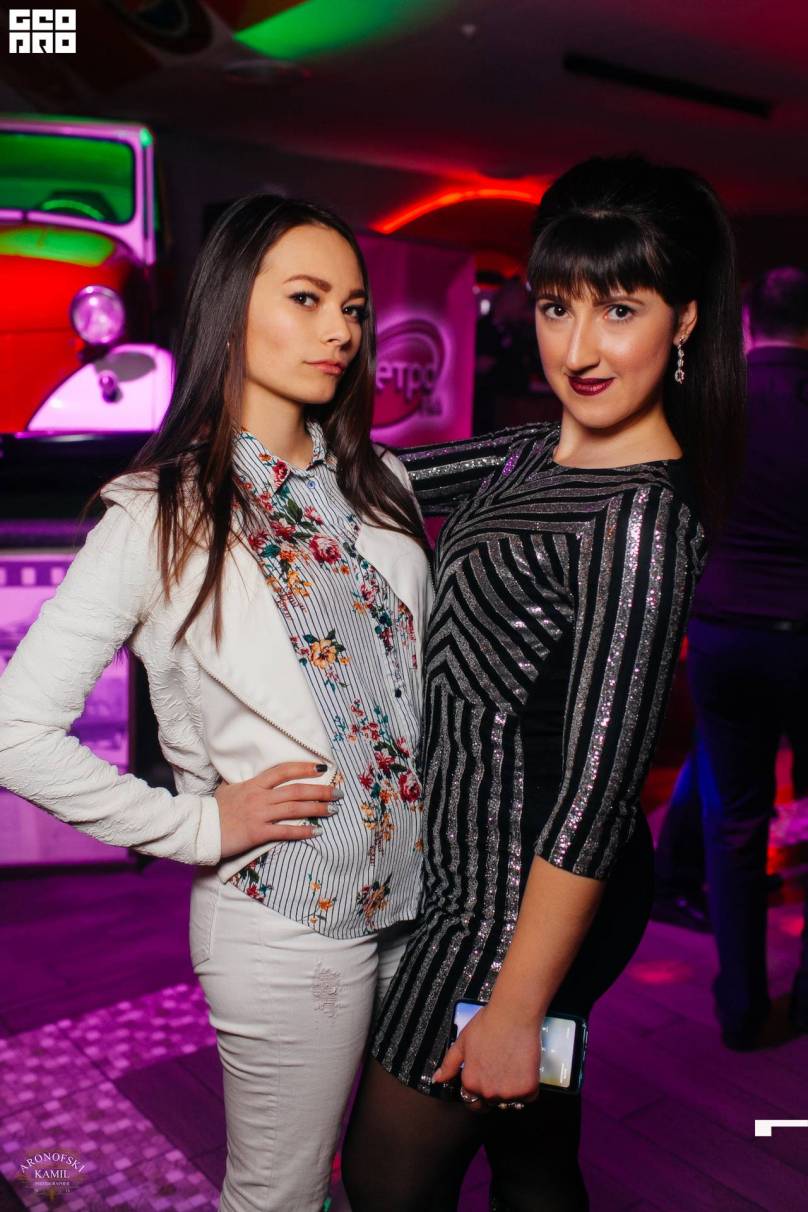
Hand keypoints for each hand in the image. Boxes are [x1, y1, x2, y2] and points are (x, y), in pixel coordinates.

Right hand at [216, 762, 339, 858]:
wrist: (201, 829)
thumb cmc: (215, 810)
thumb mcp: (227, 790)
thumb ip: (242, 783)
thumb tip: (248, 777)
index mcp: (253, 783)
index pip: (283, 771)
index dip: (304, 767)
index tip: (323, 768)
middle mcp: (259, 796)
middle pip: (296, 790)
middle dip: (320, 790)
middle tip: (338, 792)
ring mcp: (259, 814)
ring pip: (295, 809)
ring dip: (317, 809)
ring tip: (333, 810)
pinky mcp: (257, 832)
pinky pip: (285, 831)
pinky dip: (303, 831)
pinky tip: (317, 831)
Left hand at [432, 1003, 540, 1110]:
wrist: (514, 1014)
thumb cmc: (488, 1024)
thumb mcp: (462, 1042)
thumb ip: (449, 1064)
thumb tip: (438, 1079)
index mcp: (470, 1082)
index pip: (471, 1101)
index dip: (476, 1091)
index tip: (484, 1078)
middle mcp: (488, 1092)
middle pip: (490, 1102)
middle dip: (492, 1092)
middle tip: (499, 1071)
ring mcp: (509, 1093)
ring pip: (509, 1101)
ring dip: (510, 1091)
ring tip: (511, 1067)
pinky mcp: (527, 1089)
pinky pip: (528, 1097)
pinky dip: (527, 1087)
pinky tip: (523, 1069)